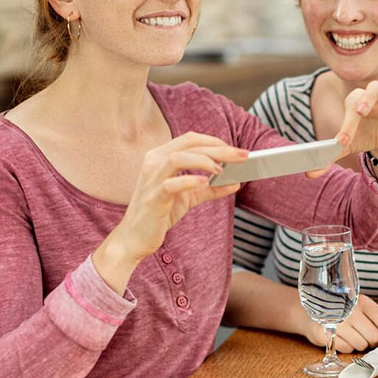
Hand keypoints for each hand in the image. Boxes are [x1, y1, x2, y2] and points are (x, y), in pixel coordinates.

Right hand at [109, 132, 248, 262]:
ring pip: (178, 158)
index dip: (215, 141)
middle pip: (189, 145)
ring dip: (204, 160)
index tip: (236, 150)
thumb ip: (210, 189)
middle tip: (243, 155)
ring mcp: (151, 179)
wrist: (135, 239)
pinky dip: (189, 181)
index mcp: (160, 156)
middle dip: (219, 149)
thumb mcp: (189, 198)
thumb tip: (236, 182)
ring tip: (222, 169)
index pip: (190, 139)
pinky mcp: (152, 198)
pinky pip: (170, 184)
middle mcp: (153, 162)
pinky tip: (205, 182)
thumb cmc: (159, 214)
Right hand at [303, 294, 377, 352]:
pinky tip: (340, 338)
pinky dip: (346, 347)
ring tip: (351, 335)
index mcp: (362, 301)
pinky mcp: (326, 334)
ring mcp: (336, 322)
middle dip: (373, 341)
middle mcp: (350, 310)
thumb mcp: (364, 311)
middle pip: (374, 337)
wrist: (308, 311)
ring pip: (361, 345)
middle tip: (365, 336)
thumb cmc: (343, 312)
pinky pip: (346, 349)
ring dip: (359, 345)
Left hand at [334, 80, 377, 156]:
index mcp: (356, 104)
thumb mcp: (346, 148)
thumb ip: (327, 158)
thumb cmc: (363, 137)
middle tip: (361, 112)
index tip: (342, 142)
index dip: (346, 126)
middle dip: (366, 100)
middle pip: (371, 91)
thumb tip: (308, 174)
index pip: (351, 110)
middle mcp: (375, 100)